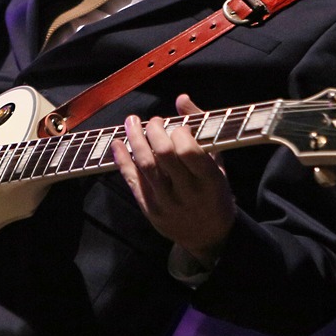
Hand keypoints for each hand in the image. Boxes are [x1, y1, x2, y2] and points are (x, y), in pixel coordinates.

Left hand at [113, 94, 235, 266]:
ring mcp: (166, 203)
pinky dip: (122, 159)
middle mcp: (187, 193)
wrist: (208, 237)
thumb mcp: (217, 163)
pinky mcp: (150, 210)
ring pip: (145, 165)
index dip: (179, 132)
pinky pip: (132, 181)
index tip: (178, 127)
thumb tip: (181, 98)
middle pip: (163, 155)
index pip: (188, 151)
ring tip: (132, 122)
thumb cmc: (215, 192)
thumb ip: (202, 129)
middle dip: (154, 130)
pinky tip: (118, 143)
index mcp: (209, 181)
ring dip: (135, 139)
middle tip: (154, 121)